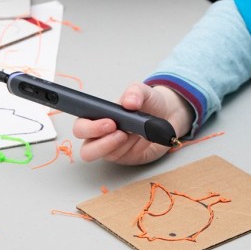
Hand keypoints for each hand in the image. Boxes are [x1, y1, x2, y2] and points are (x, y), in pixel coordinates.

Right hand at [73, 84, 192, 165]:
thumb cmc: (150, 103)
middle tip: (119, 132)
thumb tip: (129, 102)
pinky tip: (139, 138)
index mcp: (99, 115)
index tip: (110, 122)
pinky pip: (119, 158)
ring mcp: (111, 147)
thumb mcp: (145, 92)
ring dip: (116, 145)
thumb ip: (135, 92)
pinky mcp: (123, 157)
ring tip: (130, 134)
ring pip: (102, 155)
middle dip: (101, 142)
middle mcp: (101, 134)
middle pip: (85, 148)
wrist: (169, 117)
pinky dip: (130, 148)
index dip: (89, 127)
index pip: (81, 125)